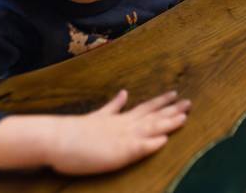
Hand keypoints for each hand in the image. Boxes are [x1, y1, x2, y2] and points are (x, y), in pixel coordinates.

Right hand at [0, 90, 190, 174]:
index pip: (145, 108)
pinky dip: (151, 144)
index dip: (161, 102)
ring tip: (185, 116)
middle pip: (152, 116)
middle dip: (172, 110)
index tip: (175, 94)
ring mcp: (121, 138)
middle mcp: (123, 126)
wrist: (55, 138)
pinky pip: (136, 148)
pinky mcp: (115, 152)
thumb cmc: (73, 131)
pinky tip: (164, 141)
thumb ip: (113, 107)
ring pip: (150, 128)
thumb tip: (125, 93)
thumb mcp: (97, 116)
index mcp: (119, 119)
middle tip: (190, 102)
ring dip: (168, 123)